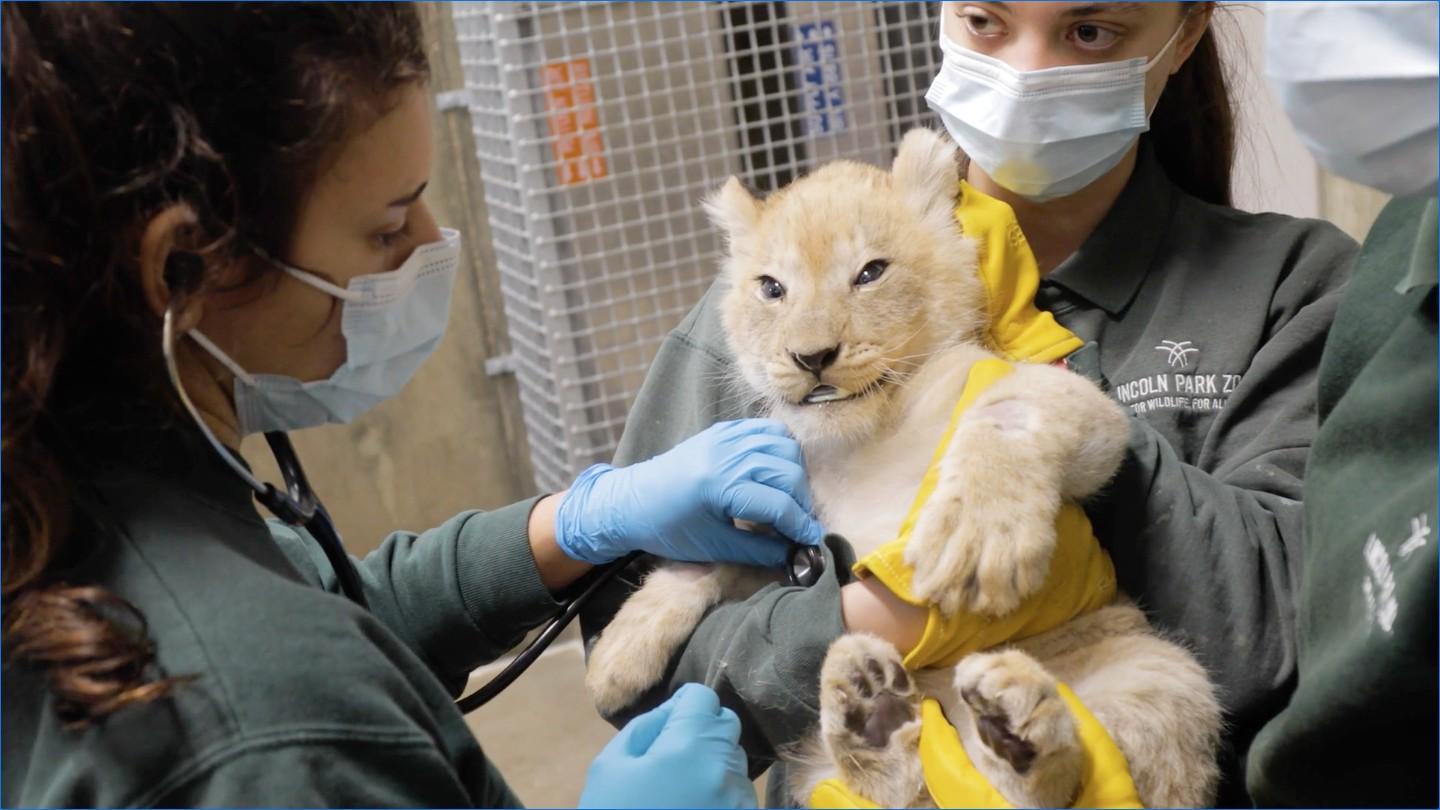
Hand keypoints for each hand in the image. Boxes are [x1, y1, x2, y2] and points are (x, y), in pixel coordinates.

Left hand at [555, 419, 823, 565]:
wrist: (631, 502)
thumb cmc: (669, 530)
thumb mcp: (715, 547)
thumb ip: (760, 550)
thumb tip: (797, 555)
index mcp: (719, 487)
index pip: (778, 504)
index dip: (801, 525)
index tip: (813, 541)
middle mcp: (725, 455)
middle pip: (787, 471)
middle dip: (801, 501)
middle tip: (800, 523)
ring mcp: (724, 437)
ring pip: (784, 445)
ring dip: (795, 473)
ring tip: (790, 499)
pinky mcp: (723, 429)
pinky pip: (766, 430)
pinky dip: (781, 449)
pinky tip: (779, 471)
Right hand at [579, 683, 755, 808]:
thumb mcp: (610, 767)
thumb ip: (645, 728)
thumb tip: (672, 712)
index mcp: (689, 745)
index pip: (704, 698)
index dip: (683, 707)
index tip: (668, 726)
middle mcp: (724, 769)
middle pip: (724, 727)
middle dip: (701, 733)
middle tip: (670, 761)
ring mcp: (740, 801)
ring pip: (733, 762)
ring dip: (711, 766)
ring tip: (679, 794)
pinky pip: (738, 795)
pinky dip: (720, 795)